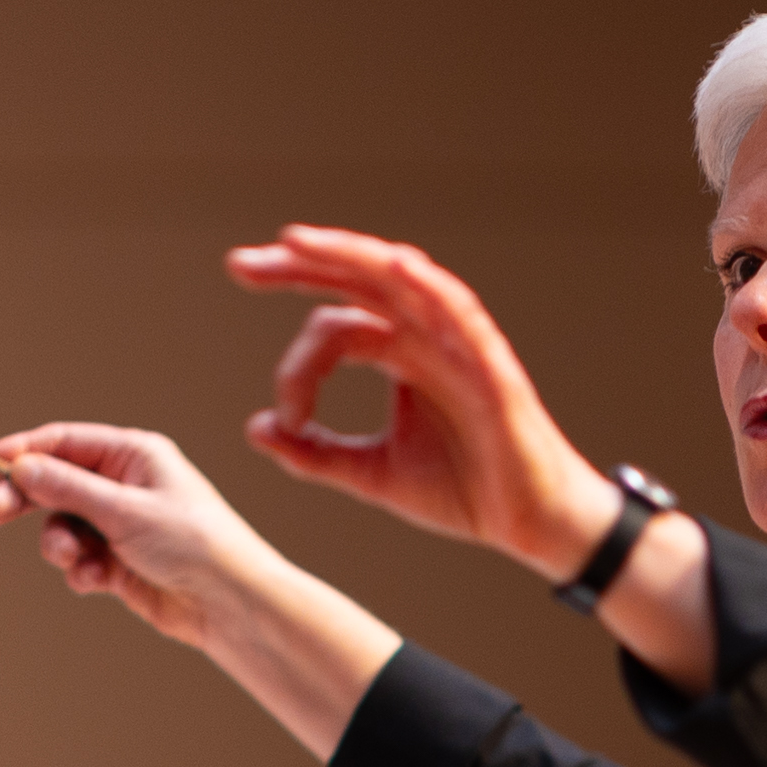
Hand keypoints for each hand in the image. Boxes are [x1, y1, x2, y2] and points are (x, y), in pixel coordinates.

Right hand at [0, 423, 289, 654]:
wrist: (229, 603)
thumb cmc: (193, 543)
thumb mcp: (125, 510)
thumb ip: (69, 489)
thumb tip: (22, 467)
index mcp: (133, 455)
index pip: (63, 442)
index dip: (19, 451)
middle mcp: (124, 484)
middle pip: (55, 483)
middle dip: (26, 500)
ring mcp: (119, 524)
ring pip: (62, 527)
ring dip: (59, 545)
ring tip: (73, 559)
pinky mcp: (118, 562)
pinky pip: (79, 561)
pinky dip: (81, 571)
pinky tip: (98, 581)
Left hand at [227, 225, 614, 580]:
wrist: (526, 523)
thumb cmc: (463, 490)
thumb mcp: (372, 474)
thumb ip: (317, 453)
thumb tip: (257, 429)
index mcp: (399, 353)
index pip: (334, 324)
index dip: (295, 363)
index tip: (281, 419)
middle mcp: (425, 335)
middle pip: (358, 281)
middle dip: (299, 266)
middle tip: (240, 265)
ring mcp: (458, 342)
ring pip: (401, 280)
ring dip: (349, 256)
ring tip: (296, 243)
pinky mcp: (491, 364)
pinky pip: (461, 313)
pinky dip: (431, 287)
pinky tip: (398, 267)